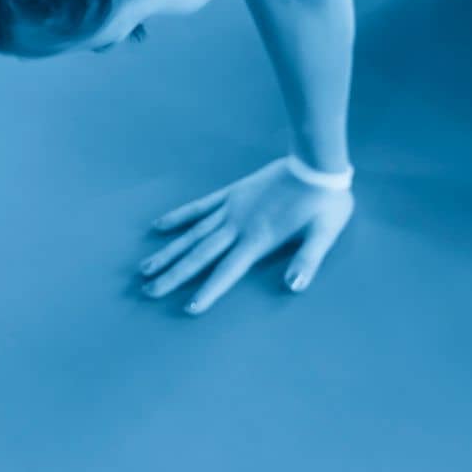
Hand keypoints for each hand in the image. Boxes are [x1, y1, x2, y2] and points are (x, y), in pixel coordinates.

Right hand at [141, 157, 353, 314]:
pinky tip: (159, 226)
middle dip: (174, 275)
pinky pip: (200, 206)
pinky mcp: (233, 192)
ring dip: (169, 251)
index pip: (228, 270)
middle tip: (148, 291)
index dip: (209, 290)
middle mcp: (239, 225)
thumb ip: (308, 260)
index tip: (189, 308)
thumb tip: (294, 286)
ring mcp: (232, 208)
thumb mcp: (325, 233)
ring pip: (193, 233)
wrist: (318, 163)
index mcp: (259, 239)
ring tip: (145, 267)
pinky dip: (180, 216)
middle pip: (200, 254)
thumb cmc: (326, 203)